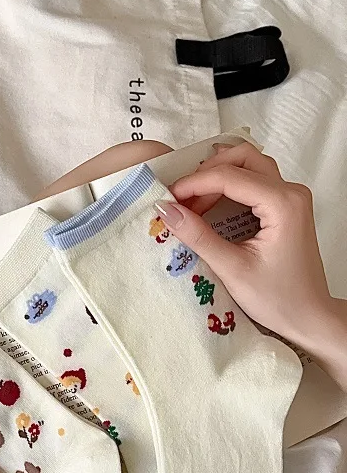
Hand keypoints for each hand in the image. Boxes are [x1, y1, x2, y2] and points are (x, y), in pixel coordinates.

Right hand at [154, 142, 337, 350]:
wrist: (307, 315)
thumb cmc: (276, 297)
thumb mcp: (231, 268)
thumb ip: (198, 236)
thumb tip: (165, 211)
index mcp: (283, 203)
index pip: (230, 176)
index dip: (193, 183)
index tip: (166, 199)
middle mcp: (290, 191)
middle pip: (243, 157)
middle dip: (206, 172)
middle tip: (181, 196)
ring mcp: (290, 197)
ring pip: (248, 165)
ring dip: (217, 176)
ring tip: (191, 203)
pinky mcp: (285, 206)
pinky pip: (253, 182)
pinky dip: (227, 187)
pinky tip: (208, 206)